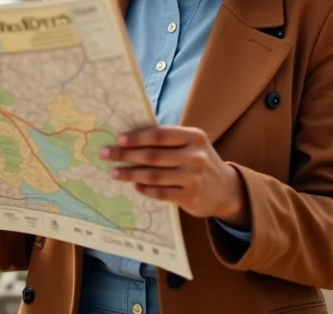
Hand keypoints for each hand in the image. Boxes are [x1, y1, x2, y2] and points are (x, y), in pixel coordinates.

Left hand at [100, 125, 249, 224]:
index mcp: (194, 136)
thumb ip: (169, 140)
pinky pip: (161, 193)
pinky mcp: (191, 197)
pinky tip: (134, 186)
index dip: (138, 137)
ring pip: (154, 175)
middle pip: (153, 155)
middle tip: (106, 154)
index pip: (160, 135)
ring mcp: (194, 178)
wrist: (227, 190)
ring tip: (114, 173)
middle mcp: (196, 156)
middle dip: (126, 155)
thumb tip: (131, 138)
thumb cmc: (200, 160)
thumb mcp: (192, 144)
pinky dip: (145, 189)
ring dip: (130, 174)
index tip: (118, 139)